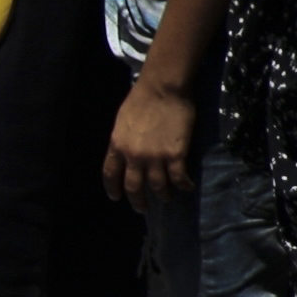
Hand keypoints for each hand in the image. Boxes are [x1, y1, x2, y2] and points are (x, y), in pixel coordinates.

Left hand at [105, 75, 195, 206]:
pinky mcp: (175, 156)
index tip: (116, 197)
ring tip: (166, 198)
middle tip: (142, 208)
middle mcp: (133, 156)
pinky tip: (186, 188)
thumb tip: (126, 152)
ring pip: (157, 186)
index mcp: (117, 146)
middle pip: (133, 186)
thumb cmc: (142, 98)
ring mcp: (155, 158)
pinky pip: (179, 178)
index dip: (112, 189)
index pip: (110, 174)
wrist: (163, 88)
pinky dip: (183, 186)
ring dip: (162, 195)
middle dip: (137, 201)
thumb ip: (123, 140)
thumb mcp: (122, 121)